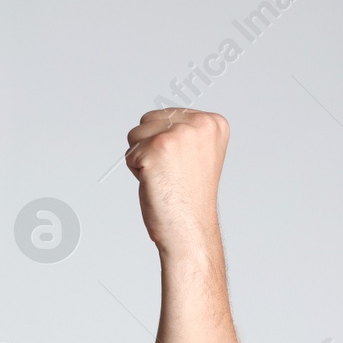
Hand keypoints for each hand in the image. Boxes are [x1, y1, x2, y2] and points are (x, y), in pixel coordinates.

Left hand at [124, 108, 228, 252]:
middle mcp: (199, 123)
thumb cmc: (189, 197)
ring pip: (136, 135)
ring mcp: (178, 134)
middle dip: (151, 148)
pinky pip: (129, 154)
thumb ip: (184, 130)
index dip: (166, 144)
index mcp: (213, 122)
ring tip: (164, 178)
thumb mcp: (197, 153)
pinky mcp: (156, 148)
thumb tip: (158, 118)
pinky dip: (136, 171)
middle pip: (149, 120)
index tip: (183, 166)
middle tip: (171, 174)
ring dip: (142, 159)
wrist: (189, 228)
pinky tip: (156, 184)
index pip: (167, 115)